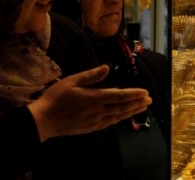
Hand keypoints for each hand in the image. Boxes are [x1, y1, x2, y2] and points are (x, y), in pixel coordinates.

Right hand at [28, 65, 151, 141]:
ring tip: (142, 108)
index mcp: (96, 98)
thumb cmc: (56, 97)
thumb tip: (107, 67)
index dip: (134, 94)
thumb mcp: (72, 81)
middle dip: (137, 103)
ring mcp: (95, 121)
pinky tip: (123, 118)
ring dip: (131, 112)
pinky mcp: (90, 128)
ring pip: (118, 116)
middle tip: (150, 100)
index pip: (120, 95)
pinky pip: (109, 123)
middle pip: (123, 107)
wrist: (44, 120)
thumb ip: (91, 76)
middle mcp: (99, 110)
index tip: (145, 92)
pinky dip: (119, 120)